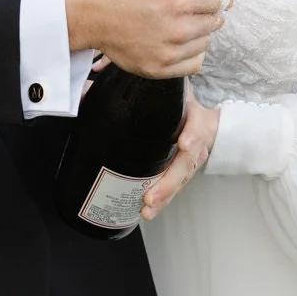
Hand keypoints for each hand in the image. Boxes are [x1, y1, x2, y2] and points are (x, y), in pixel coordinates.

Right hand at [66, 0, 222, 78]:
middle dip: (204, 10)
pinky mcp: (159, 68)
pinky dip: (190, 52)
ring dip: (198, 31)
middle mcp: (177, 29)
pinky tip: (175, 39)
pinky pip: (194, 63)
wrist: (89, 10)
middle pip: (215, 21)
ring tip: (177, 19)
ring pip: (206, 42)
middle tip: (185, 3)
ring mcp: (168, 52)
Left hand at [141, 92, 220, 217]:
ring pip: (180, 181)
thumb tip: (90, 84)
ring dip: (164, 196)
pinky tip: (145, 211)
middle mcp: (197, 143)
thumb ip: (136, 85)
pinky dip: (162, 200)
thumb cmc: (182, 103)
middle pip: (186, 165)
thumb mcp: (170, 89)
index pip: (199, 127)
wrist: (206, 119)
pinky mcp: (185, 173)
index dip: (193, 137)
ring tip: (146, 210)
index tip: (184, 144)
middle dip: (169, 182)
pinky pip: (174, 187)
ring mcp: (193, 161)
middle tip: (150, 197)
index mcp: (196, 119)